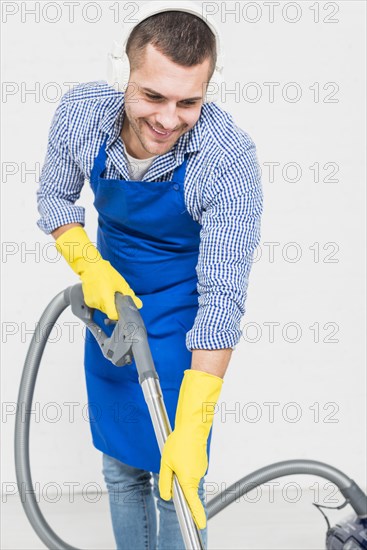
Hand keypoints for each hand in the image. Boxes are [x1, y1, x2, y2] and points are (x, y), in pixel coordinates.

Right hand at [55, 226, 141, 318]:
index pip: (113, 316)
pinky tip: (101, 291)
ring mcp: (91, 302)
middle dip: (113, 306)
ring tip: (107, 291)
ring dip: (107, 303)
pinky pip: (97, 304)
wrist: (90, 266)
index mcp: (105, 299)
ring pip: (102, 308)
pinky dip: (100, 301)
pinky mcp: (87, 300)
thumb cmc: (105, 273)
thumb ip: (130, 296)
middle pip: (108, 312)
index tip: (121, 309)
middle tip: (115, 295)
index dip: (119, 314)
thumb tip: (139, 304)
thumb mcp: (121, 284)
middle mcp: (97, 302)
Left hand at [159, 369, 222, 529]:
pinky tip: (182, 452)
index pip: (193, 503)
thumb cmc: (179, 443)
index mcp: (188, 479)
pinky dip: (186, 464)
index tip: (200, 526)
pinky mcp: (201, 462)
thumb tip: (167, 495)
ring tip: (176, 454)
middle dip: (178, 481)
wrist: (192, 426)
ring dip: (181, 470)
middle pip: (187, 488)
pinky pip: (192, 469)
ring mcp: (201, 469)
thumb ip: (165, 482)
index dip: (196, 515)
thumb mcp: (165, 463)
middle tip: (172, 464)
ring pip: (188, 477)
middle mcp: (197, 476)